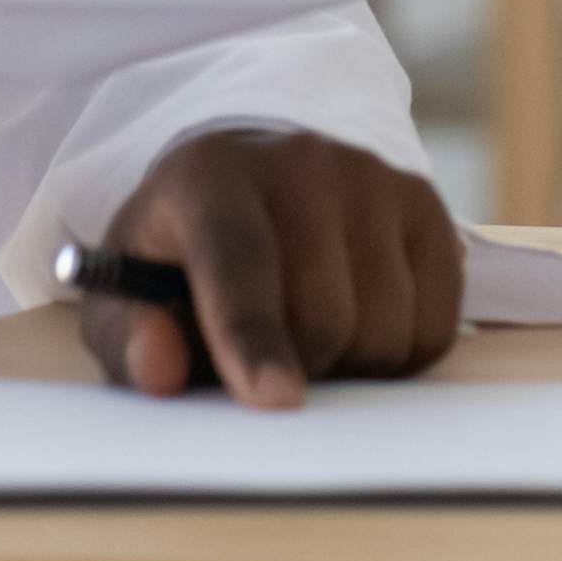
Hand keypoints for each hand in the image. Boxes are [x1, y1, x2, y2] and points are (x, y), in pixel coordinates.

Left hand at [73, 128, 464, 409]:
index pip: (239, 263)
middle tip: (266, 361)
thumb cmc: (184, 247)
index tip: (274, 398)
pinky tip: (360, 323)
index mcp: (211, 177)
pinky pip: (435, 322)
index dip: (254, 338)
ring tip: (309, 335)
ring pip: (386, 328)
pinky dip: (401, 352)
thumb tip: (159, 366)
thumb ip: (126, 335)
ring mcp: (373, 176)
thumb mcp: (126, 287)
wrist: (254, 167)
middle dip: (297, 369)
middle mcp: (302, 161)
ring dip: (351, 366)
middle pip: (322, 318)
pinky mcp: (424, 202)